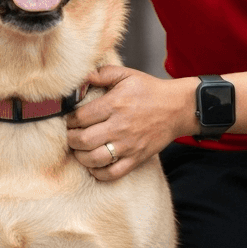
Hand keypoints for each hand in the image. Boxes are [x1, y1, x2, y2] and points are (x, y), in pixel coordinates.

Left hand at [66, 66, 195, 181]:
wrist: (177, 108)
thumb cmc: (149, 90)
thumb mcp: (126, 74)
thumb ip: (101, 74)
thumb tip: (81, 78)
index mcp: (115, 104)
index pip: (81, 117)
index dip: (70, 120)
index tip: (70, 119)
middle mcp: (120, 126)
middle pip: (83, 140)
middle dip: (71, 139)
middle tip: (72, 135)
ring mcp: (128, 145)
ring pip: (94, 159)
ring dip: (81, 156)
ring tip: (80, 150)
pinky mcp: (136, 158)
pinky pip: (112, 173)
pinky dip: (98, 173)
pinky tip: (94, 165)